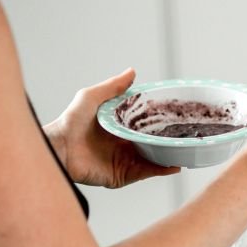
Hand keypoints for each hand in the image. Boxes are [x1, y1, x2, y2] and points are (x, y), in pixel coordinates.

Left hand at [45, 68, 179, 188]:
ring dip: (170, 155)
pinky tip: (174, 165)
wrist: (60, 147)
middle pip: (152, 142)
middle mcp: (123, 145)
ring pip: (153, 158)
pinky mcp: (122, 175)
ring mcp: (124, 161)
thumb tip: (132, 71)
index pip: (144, 125)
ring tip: (186, 150)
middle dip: (168, 140)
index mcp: (119, 128)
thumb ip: (113, 87)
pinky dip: (161, 169)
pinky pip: (146, 173)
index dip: (159, 121)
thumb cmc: (70, 122)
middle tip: (187, 134)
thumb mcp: (92, 96)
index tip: (175, 116)